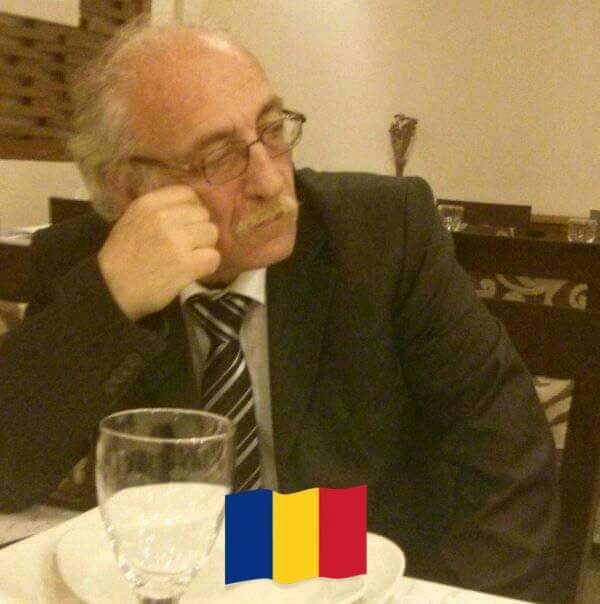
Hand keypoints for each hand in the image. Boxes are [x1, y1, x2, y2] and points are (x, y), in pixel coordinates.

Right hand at [98, 185, 220, 320]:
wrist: (111, 290)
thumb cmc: (122, 258)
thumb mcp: (133, 220)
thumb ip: (160, 210)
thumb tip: (192, 207)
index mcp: (147, 204)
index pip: (188, 194)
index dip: (193, 209)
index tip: (187, 224)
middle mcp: (163, 217)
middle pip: (203, 214)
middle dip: (199, 230)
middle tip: (188, 245)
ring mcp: (176, 240)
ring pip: (211, 233)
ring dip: (205, 247)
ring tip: (190, 258)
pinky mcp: (186, 263)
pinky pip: (214, 257)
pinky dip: (208, 265)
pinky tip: (195, 271)